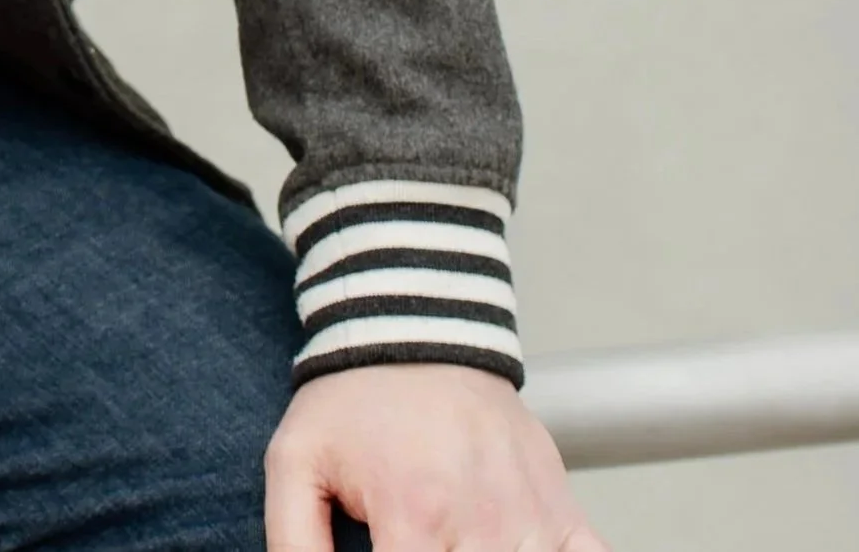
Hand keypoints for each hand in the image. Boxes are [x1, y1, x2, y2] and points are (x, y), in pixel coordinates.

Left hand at [265, 363, 609, 550]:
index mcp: (413, 516)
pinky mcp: (564, 513)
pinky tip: (522, 551)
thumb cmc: (354, 399)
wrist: (414, 329)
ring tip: (454, 542)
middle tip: (420, 544)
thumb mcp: (295, 461)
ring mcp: (530, 520)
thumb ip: (294, 540)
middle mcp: (481, 525)